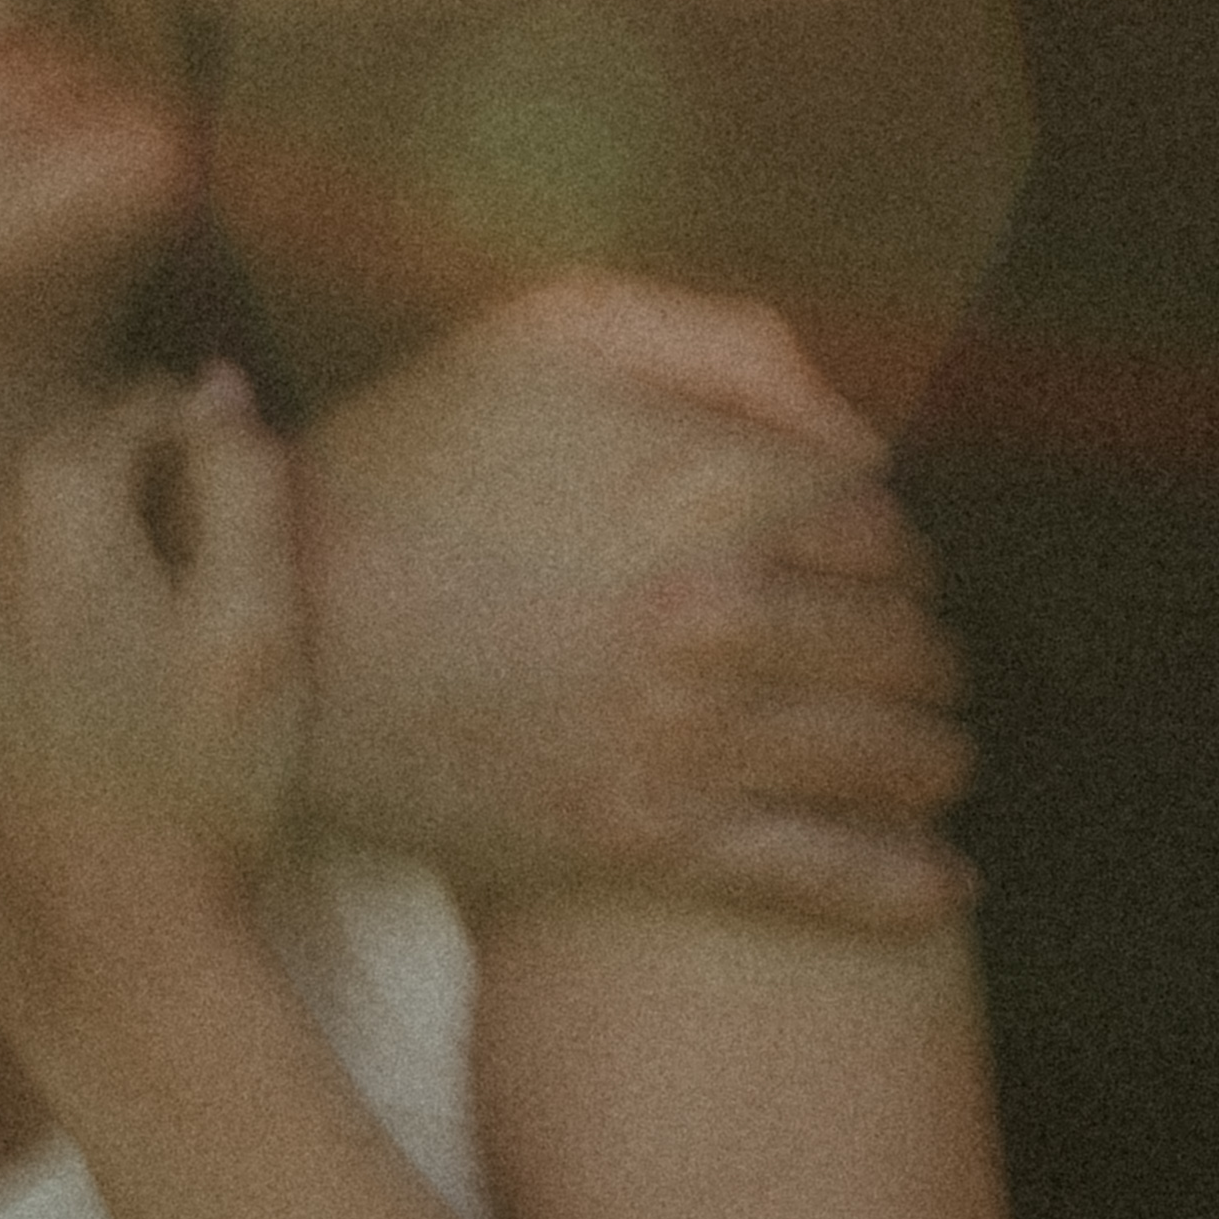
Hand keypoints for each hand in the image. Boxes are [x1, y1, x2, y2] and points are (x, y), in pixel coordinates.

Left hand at [0, 381, 303, 1059]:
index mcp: (50, 505)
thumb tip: (212, 388)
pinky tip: (11, 652)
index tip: (207, 474)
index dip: (176, 439)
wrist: (100, 945)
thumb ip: (243, 482)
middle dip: (92, 475)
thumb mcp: (262, 630)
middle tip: (153, 534)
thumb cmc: (205, 793)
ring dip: (17, 529)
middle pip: (28, 455)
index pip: (118, 415)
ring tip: (86, 594)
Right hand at [293, 280, 969, 930]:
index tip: (883, 575)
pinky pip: (821, 873)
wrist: (272, 633)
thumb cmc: (403, 464)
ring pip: (884, 757)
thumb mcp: (544, 334)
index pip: (879, 524)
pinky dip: (902, 883)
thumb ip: (718, 342)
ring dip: (931, 762)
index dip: (893, 551)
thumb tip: (858, 434)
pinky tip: (946, 884)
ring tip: (933, 765)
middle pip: (899, 642)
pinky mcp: (644, 838)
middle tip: (923, 676)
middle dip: (925, 659)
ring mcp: (687, 732)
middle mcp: (720, 606)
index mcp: (710, 478)